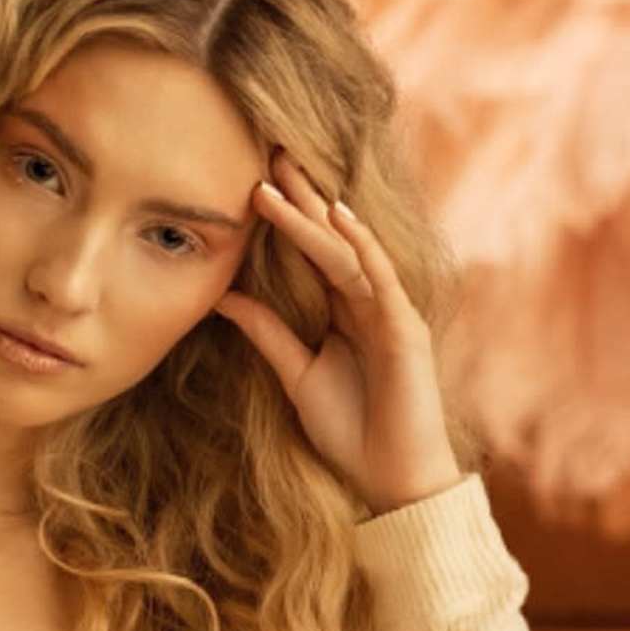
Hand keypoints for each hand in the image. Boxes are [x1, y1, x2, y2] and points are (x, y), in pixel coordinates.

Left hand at [216, 152, 459, 514]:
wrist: (392, 480)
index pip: (313, 252)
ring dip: (313, 214)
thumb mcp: (297, 376)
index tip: (253, 179)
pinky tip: (339, 216)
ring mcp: (390, 312)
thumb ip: (267, 333)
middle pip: (331, 238)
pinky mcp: (406, 328)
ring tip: (280, 177)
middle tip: (270, 150)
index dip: (287, 216)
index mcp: (346, 312)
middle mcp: (370, 303)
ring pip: (347, 250)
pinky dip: (361, 245)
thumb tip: (223, 296)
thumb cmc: (352, 433)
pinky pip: (380, 277)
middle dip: (301, 196)